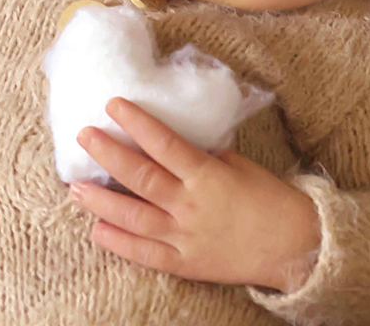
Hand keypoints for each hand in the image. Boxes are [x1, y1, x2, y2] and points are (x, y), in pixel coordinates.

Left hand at [71, 97, 320, 291]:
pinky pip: (145, 254)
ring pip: (134, 218)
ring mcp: (185, 237)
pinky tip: (97, 229)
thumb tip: (177, 139)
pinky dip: (119, 242)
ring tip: (76, 186)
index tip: (114, 104)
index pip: (165, 144)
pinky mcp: (184, 264)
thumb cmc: (270, 200)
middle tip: (84, 136)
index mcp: (208, 175)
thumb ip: (207, 154)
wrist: (294, 247)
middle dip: (108, 154)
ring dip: (102, 201)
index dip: (137, 123)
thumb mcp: (241, 166)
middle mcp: (191, 205)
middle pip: (141, 177)